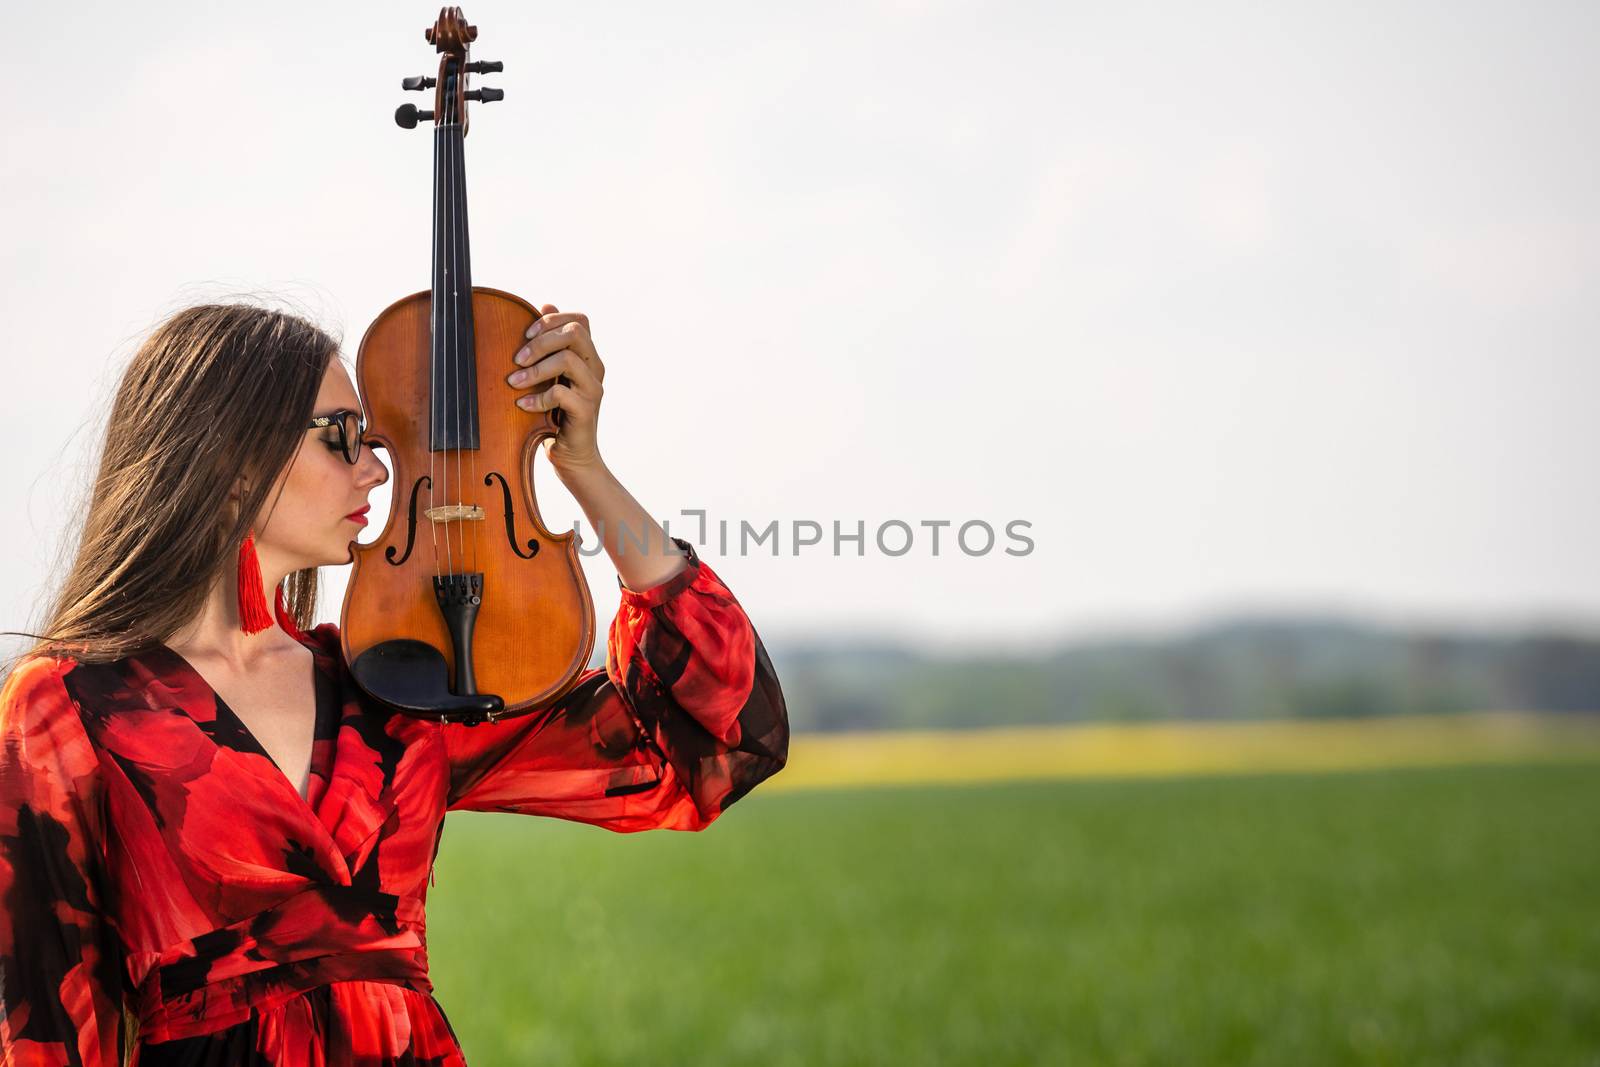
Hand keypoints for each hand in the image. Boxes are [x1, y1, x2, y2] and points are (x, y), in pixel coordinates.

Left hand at [506, 303, 606, 475]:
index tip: (525, 333)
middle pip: (574, 333)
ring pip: (567, 360)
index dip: (552, 320)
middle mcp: (596, 369)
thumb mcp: (551, 374)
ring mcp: (593, 390)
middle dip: (540, 341)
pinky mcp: (586, 411)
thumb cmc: (557, 415)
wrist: (573, 457)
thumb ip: (550, 344)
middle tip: (516, 359)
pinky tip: (522, 405)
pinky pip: (560, 393)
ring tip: (513, 382)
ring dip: (535, 369)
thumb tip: (545, 302)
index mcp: (589, 357)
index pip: (579, 320)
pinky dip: (536, 398)